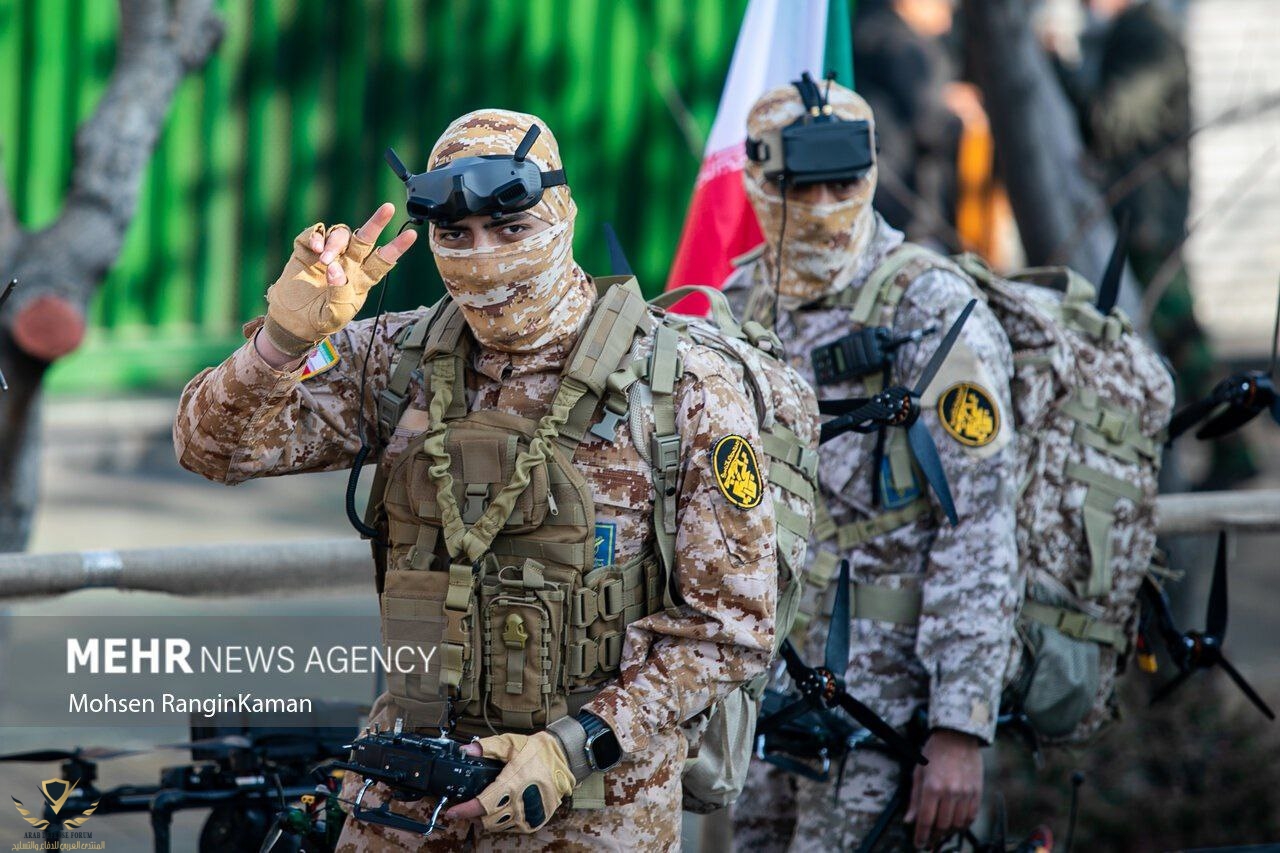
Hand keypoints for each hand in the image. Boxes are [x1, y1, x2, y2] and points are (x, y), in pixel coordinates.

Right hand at [261, 203, 417, 356]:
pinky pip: (315, 233)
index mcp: (362, 279)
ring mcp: (329, 255)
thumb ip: (339, 293)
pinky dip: (316, 237)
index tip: (412, 235)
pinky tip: (316, 249)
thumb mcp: (335, 315)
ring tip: (326, 260)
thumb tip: (335, 268)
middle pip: (366, 238)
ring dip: (336, 243)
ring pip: (341, 235)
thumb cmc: (321, 321)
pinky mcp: (307, 251)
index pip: (383, 260)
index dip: (397, 247)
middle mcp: (349, 262)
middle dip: (377, 222)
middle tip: (389, 209)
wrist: (293, 322)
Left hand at [444, 732, 573, 833]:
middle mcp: (521, 802)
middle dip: (474, 815)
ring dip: (488, 819)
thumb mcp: (511, 743)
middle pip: (487, 820)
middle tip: (469, 805)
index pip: (482, 804)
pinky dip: (503, 821)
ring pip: (499, 826)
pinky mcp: (537, 819)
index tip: (452, 811)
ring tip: (485, 806)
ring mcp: (530, 813)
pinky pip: (513, 827)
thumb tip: (465, 751)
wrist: (565, 758)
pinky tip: (502, 808)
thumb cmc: (538, 750)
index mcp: (512, 783)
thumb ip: (487, 747)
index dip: (464, 810)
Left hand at [905, 728, 982, 847]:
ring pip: (958, 824)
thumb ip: (915, 799)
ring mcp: (966, 793)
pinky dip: (963, 824)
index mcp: (932, 787)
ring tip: (941, 833)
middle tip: (929, 841)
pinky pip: (971, 816)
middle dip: (934, 837)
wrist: (957, 736)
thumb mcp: (918, 772)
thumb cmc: (934, 752)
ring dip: (949, 833)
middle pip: (942, 826)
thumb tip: (909, 821)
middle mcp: (950, 792)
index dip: (921, 836)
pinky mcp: (977, 792)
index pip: (926, 821)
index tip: (918, 845)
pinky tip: (956, 825)